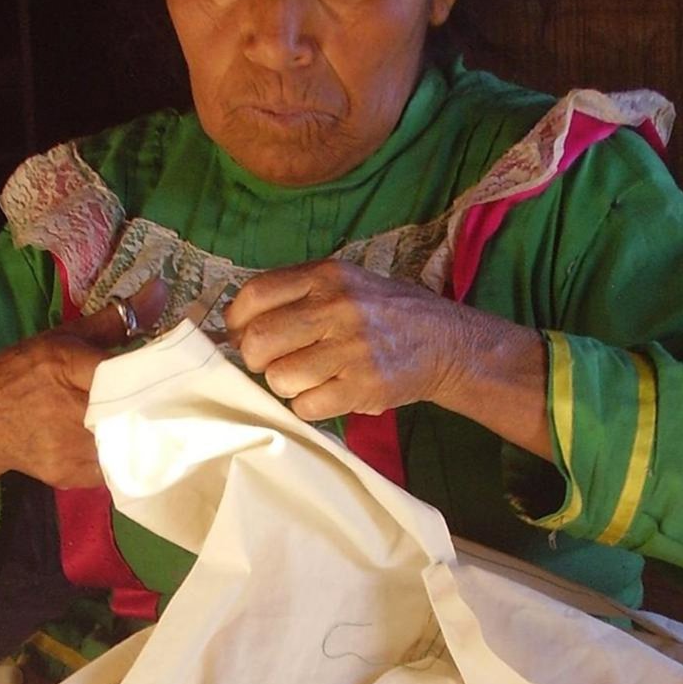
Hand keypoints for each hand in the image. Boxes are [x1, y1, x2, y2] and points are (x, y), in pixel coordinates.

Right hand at [0, 279, 165, 554]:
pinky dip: (129, 458)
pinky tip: (137, 447)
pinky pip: (116, 470)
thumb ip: (115, 320)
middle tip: (191, 407)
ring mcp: (72, 449)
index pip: (129, 376)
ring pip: (131, 447)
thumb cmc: (20, 373)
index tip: (190, 378)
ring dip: (149, 438)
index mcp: (69, 367)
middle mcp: (72, 410)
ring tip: (170, 428)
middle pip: (137, 415)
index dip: (161, 380)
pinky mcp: (72, 476)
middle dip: (163, 412)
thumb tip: (160, 290)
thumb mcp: (62, 337)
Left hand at [225, 260, 551, 458]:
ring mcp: (351, 349)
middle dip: (256, 359)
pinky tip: (328, 394)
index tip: (241, 335)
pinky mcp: (363, 386)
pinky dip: (309, 407)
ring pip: (280, 378)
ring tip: (308, 379)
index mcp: (326, 276)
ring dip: (285, 385)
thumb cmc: (386, 313)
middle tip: (271, 364)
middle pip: (259, 339)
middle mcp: (337, 307)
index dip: (236, 321)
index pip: (255, 295)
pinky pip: (307, 406)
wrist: (446, 343)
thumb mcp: (346, 283)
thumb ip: (298, 294)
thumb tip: (237, 323)